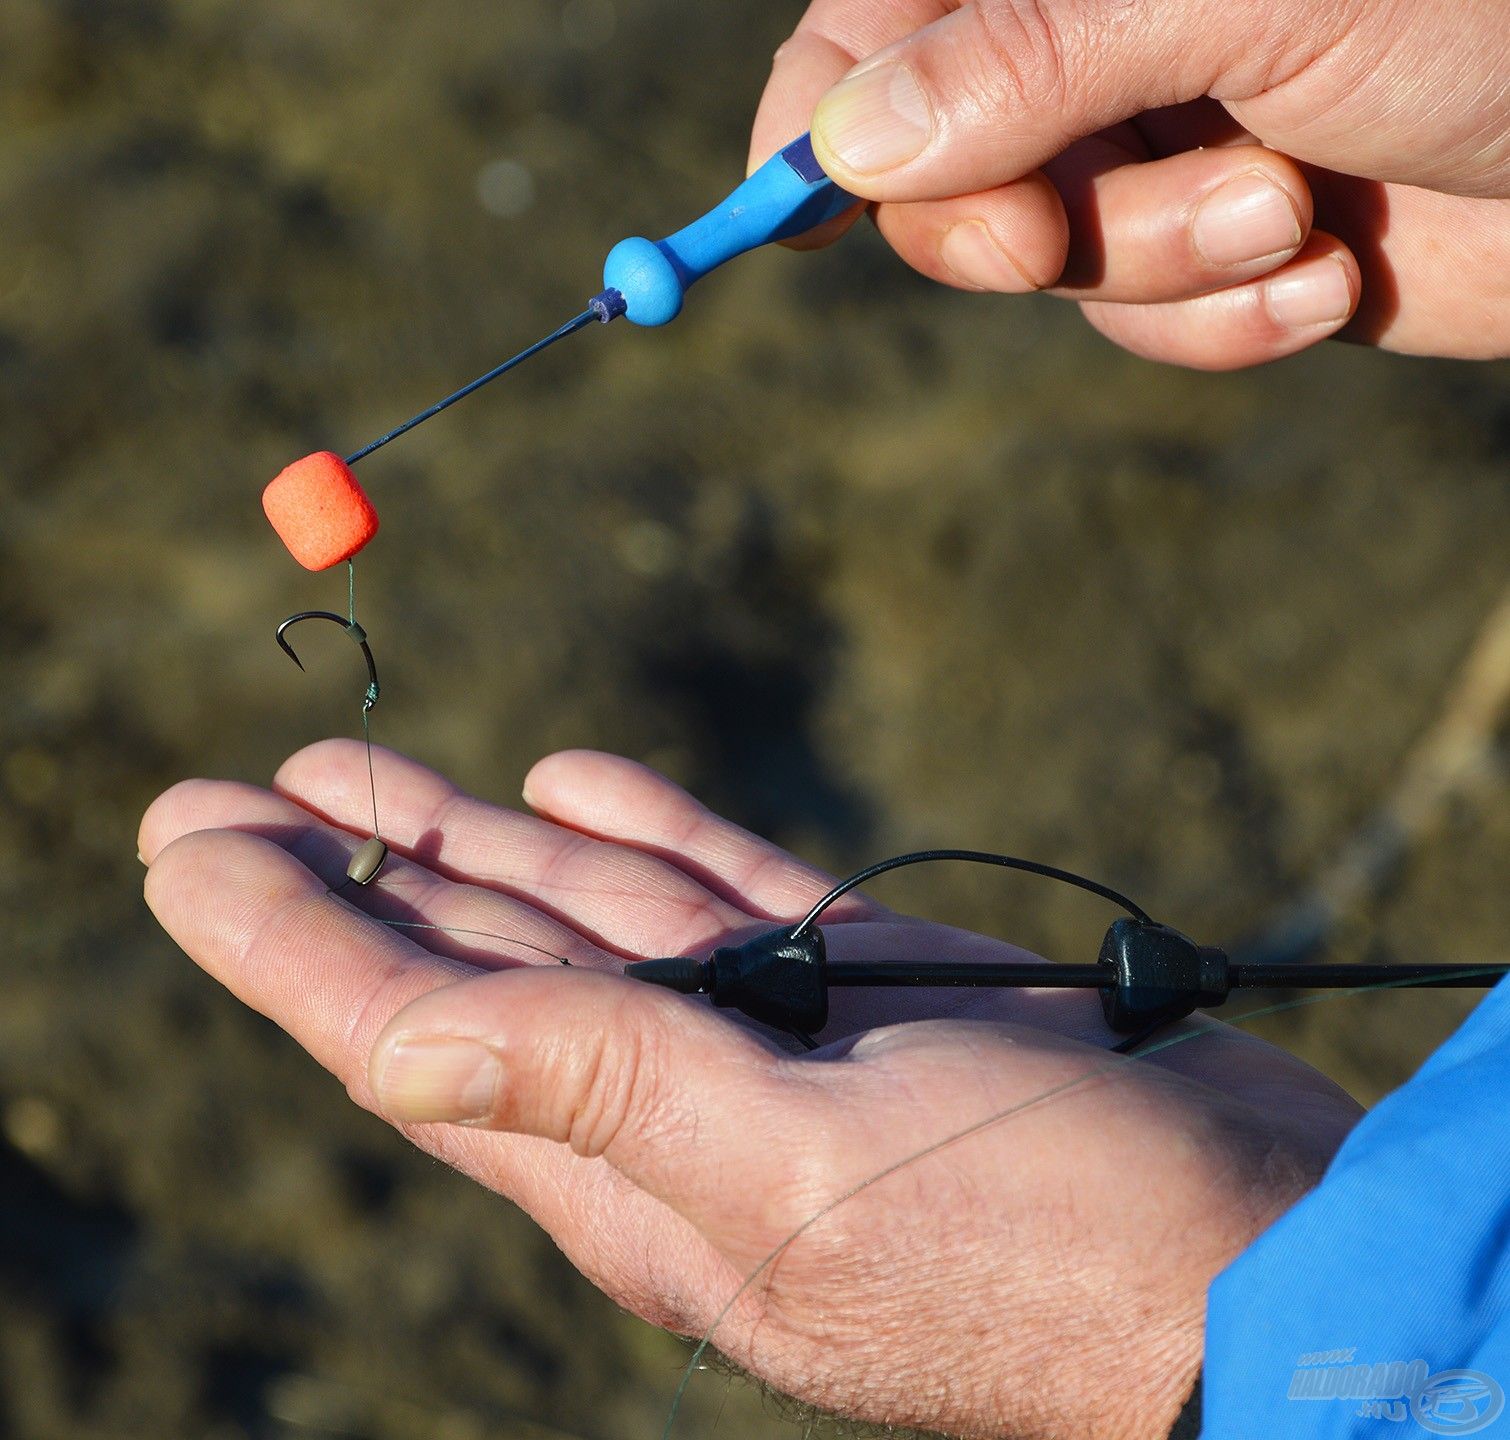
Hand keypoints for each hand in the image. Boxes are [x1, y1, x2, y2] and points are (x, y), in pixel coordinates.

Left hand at [140, 742, 1360, 1438]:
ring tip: (358, 773)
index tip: (180, 842)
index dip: (279, 934)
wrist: (1246, 1249)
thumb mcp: (793, 1176)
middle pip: (468, 957)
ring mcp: (768, 1030)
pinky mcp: (861, 984)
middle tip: (232, 792)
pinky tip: (567, 784)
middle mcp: (671, 1096)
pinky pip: (715, 888)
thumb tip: (390, 1050)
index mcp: (622, 1163)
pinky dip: (638, 829)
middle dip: (346, 871)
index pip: (401, 1030)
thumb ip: (596, 1094)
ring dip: (467, 838)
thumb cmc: (1040, 1242)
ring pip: (579, 909)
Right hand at [753, 0, 1509, 368]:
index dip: (814, 127)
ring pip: (1050, 269)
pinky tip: (1322, 279)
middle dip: (1004, 224)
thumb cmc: (1479, 5)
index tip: (800, 214)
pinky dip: (1223, 326)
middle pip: (933, 176)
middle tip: (1042, 241)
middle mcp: (1092, 53)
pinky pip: (1143, 328)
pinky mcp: (1212, 259)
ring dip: (1158, 267)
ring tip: (1289, 214)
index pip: (868, 31)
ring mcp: (1150, 157)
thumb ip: (1028, 56)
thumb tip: (844, 147)